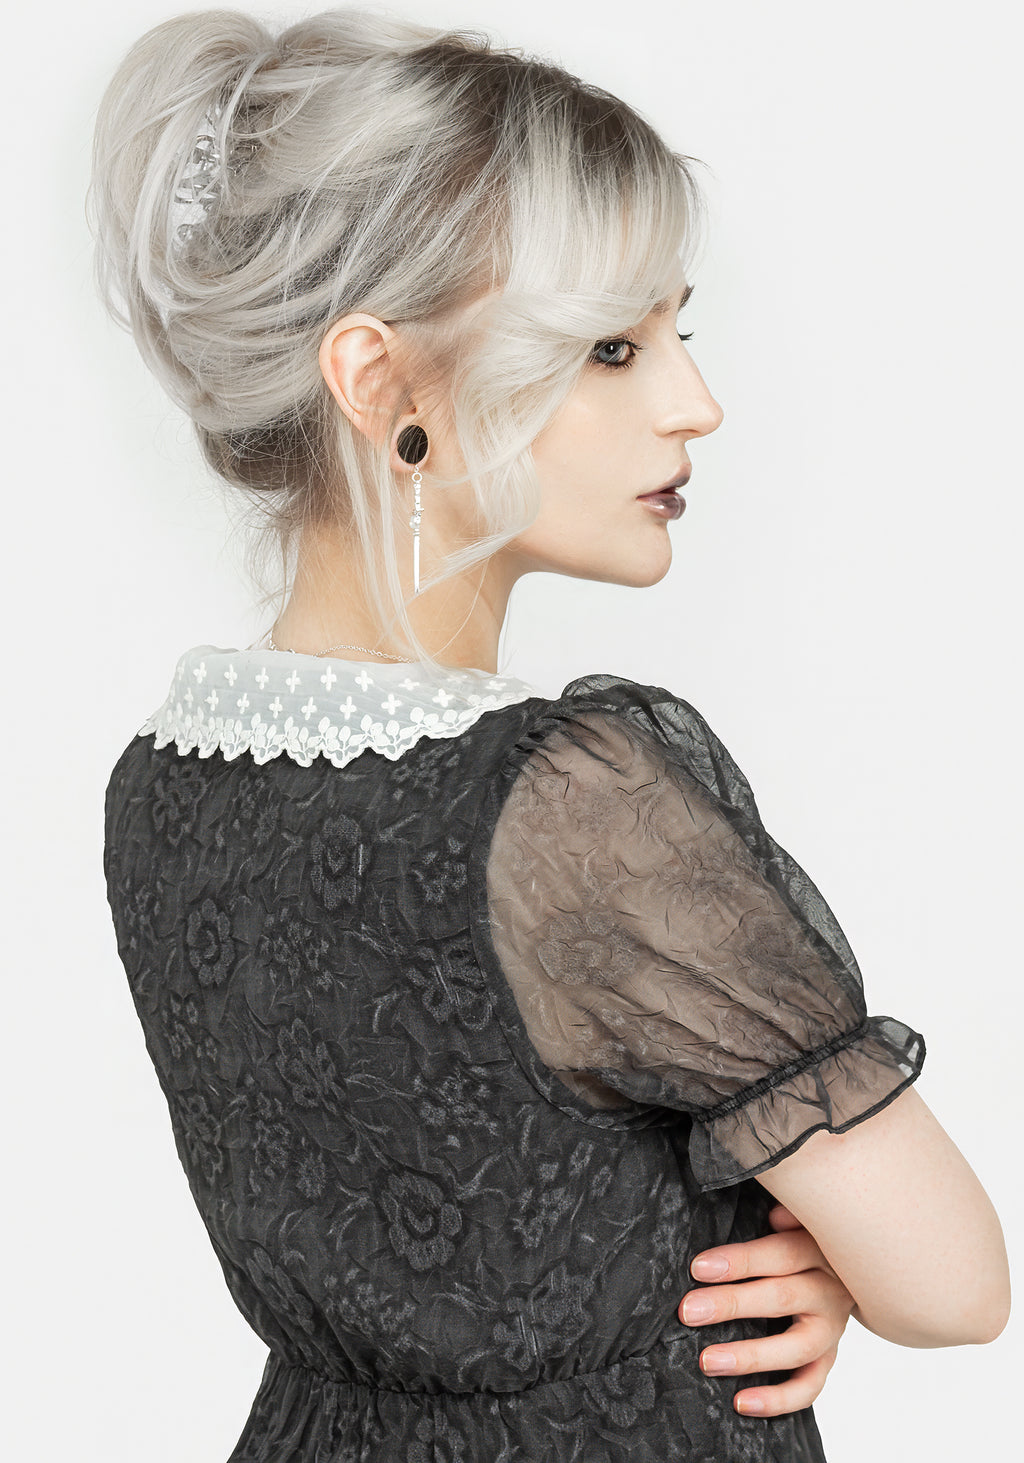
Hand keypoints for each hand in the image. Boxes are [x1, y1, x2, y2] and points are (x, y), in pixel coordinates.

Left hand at [678, 1202, 853, 1416]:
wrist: (852, 1263)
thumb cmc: (804, 1232)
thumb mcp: (800, 1215)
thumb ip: (788, 1212)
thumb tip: (776, 1217)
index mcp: (819, 1249)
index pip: (780, 1254)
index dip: (740, 1261)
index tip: (698, 1269)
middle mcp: (830, 1291)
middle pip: (782, 1298)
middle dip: (732, 1305)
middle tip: (688, 1312)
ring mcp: (832, 1329)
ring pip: (797, 1349)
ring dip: (751, 1356)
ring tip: (707, 1361)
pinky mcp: (828, 1357)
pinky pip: (809, 1386)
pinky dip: (779, 1399)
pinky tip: (741, 1402)